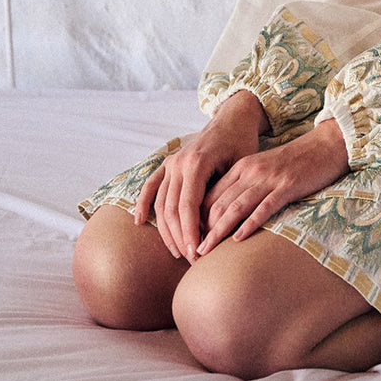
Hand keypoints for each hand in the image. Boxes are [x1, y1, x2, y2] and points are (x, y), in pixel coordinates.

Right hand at [134, 90, 266, 262]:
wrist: (232, 120)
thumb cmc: (241, 144)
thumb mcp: (240, 167)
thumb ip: (225, 194)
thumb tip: (217, 228)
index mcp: (197, 163)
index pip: (188, 207)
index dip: (190, 233)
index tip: (197, 255)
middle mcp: (178, 163)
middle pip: (172, 209)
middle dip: (180, 238)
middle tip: (191, 260)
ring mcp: (171, 163)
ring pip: (161, 203)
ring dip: (166, 230)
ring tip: (177, 252)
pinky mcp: (167, 164)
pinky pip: (151, 185)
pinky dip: (143, 203)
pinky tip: (139, 222)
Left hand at [197, 118, 349, 254]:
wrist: (324, 145)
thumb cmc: (293, 162)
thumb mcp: (263, 170)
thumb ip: (244, 186)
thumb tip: (225, 214)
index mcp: (241, 167)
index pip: (210, 194)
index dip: (196, 218)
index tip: (188, 240)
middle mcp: (250, 171)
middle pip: (218, 203)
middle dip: (202, 230)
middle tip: (190, 253)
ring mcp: (268, 179)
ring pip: (236, 207)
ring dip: (218, 231)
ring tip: (205, 251)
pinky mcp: (286, 186)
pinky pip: (264, 207)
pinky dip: (249, 224)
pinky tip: (238, 239)